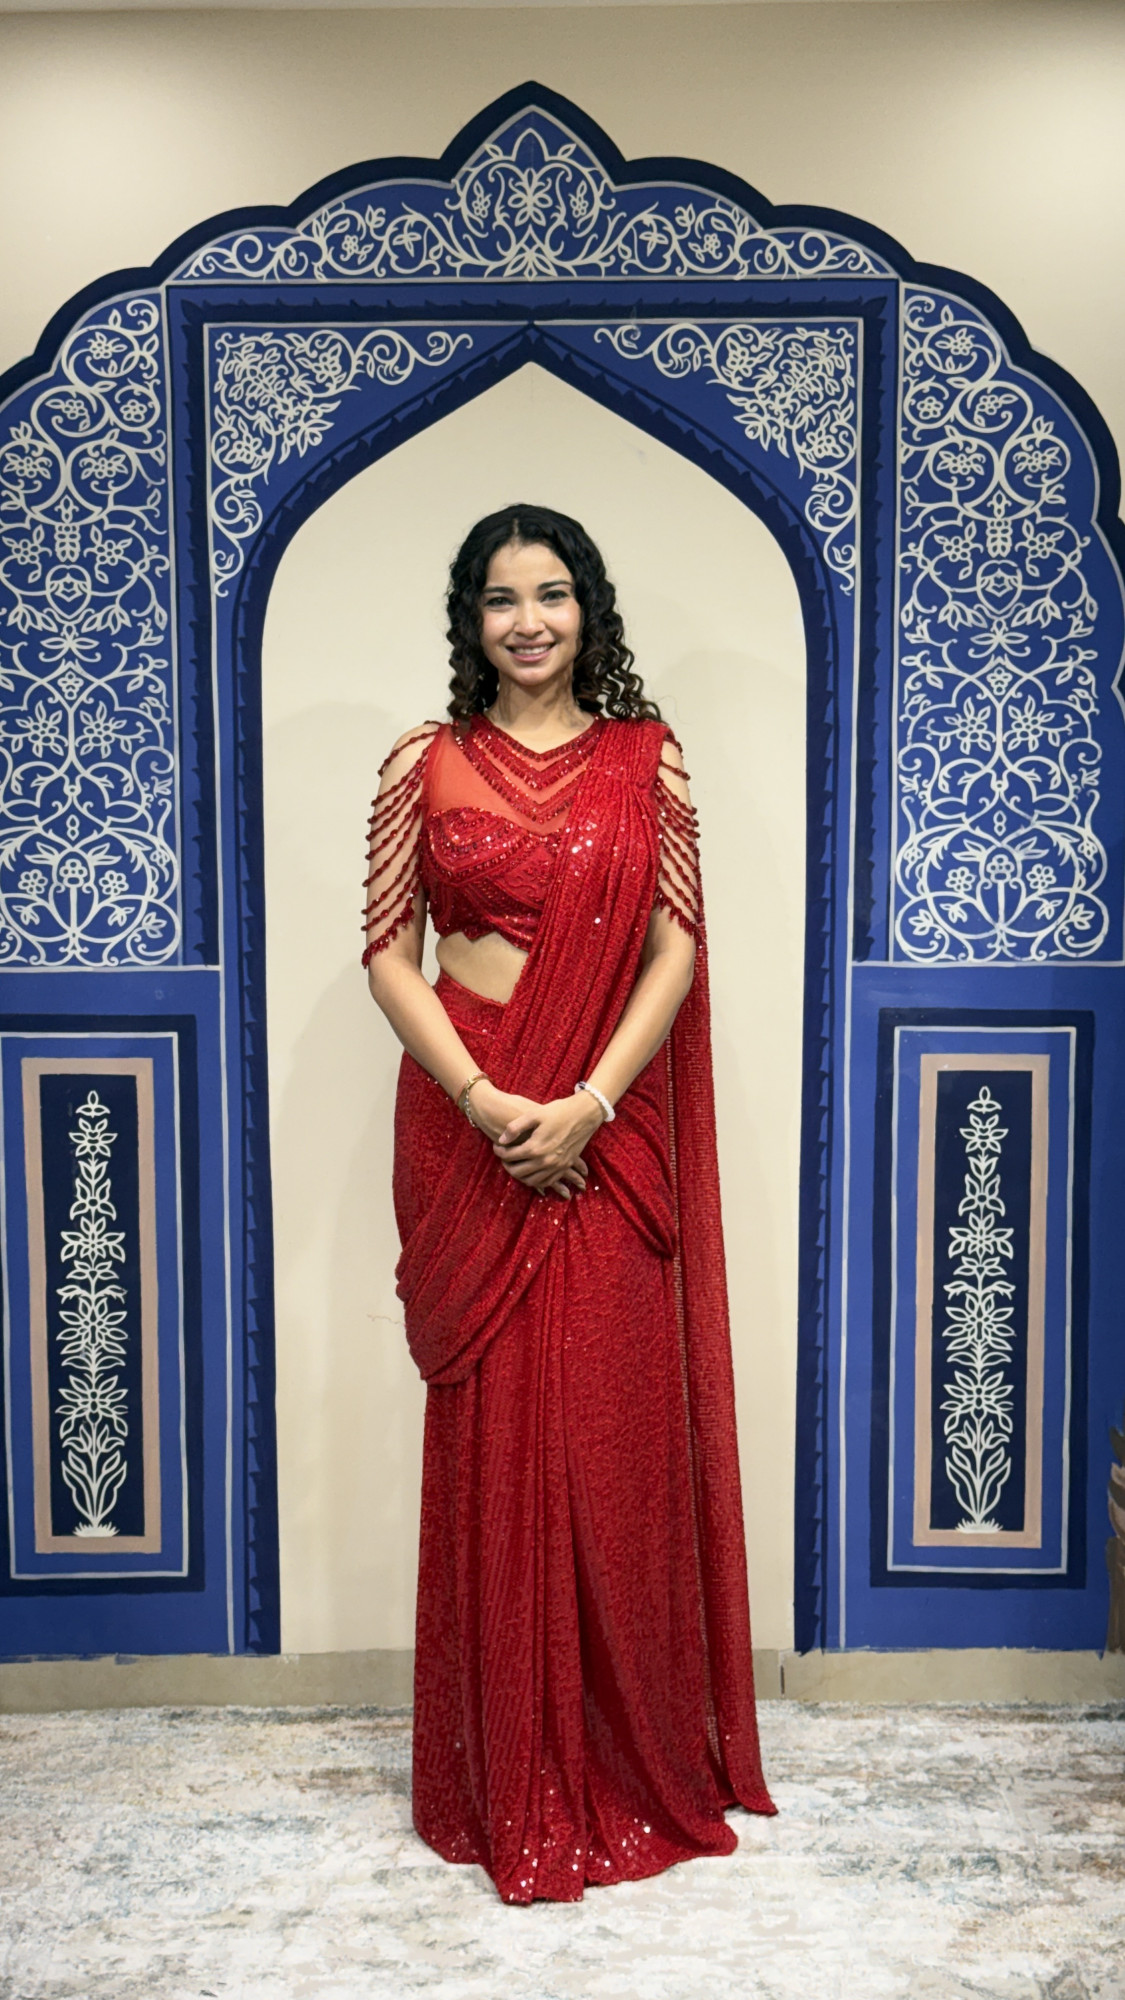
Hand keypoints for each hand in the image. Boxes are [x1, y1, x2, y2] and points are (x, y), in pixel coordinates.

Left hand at [468, 1083, 591, 1199]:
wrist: (584, 1114)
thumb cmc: (558, 1111)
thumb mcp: (534, 1114)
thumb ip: (515, 1128)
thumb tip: (502, 1140)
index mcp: (535, 1147)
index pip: (509, 1156)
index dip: (499, 1151)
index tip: (497, 1146)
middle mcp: (545, 1161)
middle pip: (517, 1172)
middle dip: (507, 1165)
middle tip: (504, 1157)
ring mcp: (556, 1166)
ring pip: (531, 1180)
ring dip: (520, 1175)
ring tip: (516, 1164)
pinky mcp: (564, 1167)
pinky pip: (546, 1182)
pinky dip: (535, 1180)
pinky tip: (531, 1172)